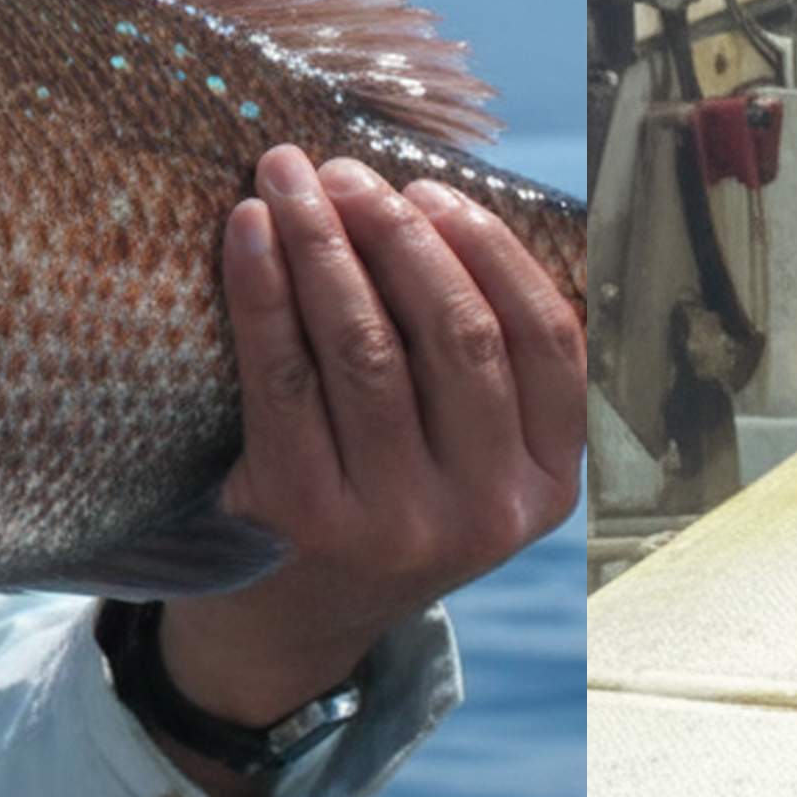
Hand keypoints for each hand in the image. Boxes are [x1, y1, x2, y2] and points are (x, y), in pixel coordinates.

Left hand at [179, 146, 584, 729]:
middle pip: (456, 332)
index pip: (548, 339)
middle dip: (396, 231)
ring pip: (367, 346)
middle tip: (345, 170)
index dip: (491, 249)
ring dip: (325, 242)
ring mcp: (397, 522)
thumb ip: (487, 366)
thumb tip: (444, 198)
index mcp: (546, 485)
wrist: (290, 625)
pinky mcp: (306, 518)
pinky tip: (248, 232)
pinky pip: (283, 375)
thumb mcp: (470, 459)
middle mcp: (484, 511)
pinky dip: (263, 289)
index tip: (431, 190)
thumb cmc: (386, 499)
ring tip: (290, 179)